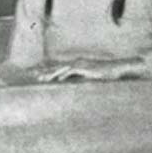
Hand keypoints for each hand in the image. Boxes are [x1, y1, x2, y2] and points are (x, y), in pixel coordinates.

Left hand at [29, 57, 144, 81]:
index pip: (60, 68)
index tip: (38, 75)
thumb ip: (84, 82)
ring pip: (61, 68)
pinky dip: (62, 74)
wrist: (118, 69)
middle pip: (57, 67)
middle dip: (44, 70)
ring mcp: (80, 64)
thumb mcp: (93, 80)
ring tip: (40, 78)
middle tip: (33, 74)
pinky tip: (56, 79)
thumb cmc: (107, 76)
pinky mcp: (85, 67)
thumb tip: (78, 89)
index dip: (49, 71)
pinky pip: (71, 71)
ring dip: (50, 73)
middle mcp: (77, 62)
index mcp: (77, 65)